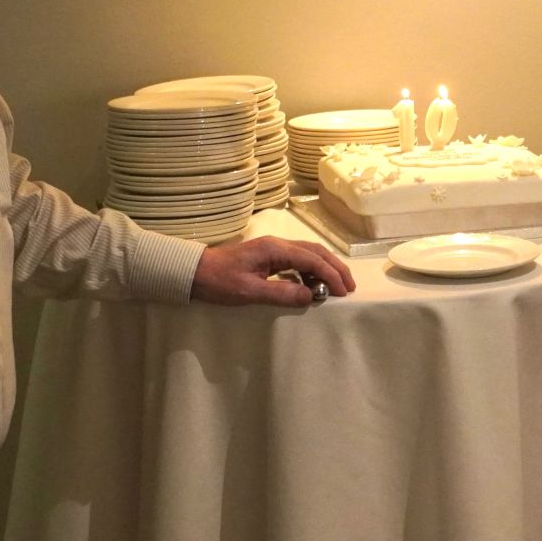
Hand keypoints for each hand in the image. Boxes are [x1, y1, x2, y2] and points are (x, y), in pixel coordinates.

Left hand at [190, 237, 355, 306]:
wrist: (193, 272)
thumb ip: (282, 293)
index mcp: (275, 249)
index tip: (343, 292)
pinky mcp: (267, 256)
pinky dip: (311, 271)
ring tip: (335, 287)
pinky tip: (312, 285)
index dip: (331, 275)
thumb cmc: (219, 282)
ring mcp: (273, 249)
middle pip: (316, 251)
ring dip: (325, 268)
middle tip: (349, 287)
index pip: (312, 259)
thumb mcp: (250, 292)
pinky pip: (297, 260)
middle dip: (335, 268)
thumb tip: (311, 296)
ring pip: (308, 254)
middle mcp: (278, 244)